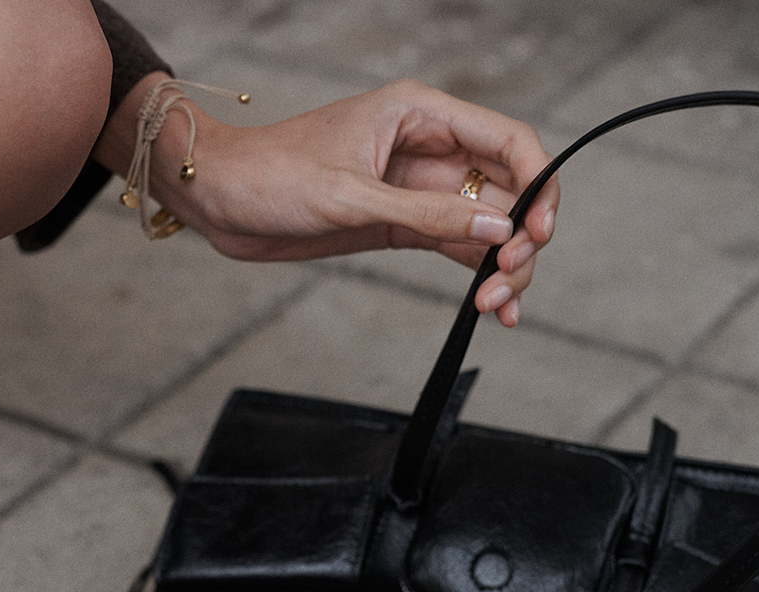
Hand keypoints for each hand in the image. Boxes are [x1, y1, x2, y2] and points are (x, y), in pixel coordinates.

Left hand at [97, 78, 558, 327]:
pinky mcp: (399, 226)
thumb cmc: (272, 176)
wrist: (220, 200)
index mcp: (421, 115)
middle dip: (520, 238)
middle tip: (507, 284)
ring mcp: (417, 191)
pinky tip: (492, 309)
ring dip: (502, 266)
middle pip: (506, 191)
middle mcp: (428, 150)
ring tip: (498, 308)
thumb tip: (496, 231)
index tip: (538, 233)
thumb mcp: (351, 198)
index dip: (537, 185)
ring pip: (485, 227)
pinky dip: (477, 276)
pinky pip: (454, 248)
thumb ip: (425, 218)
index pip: (507, 141)